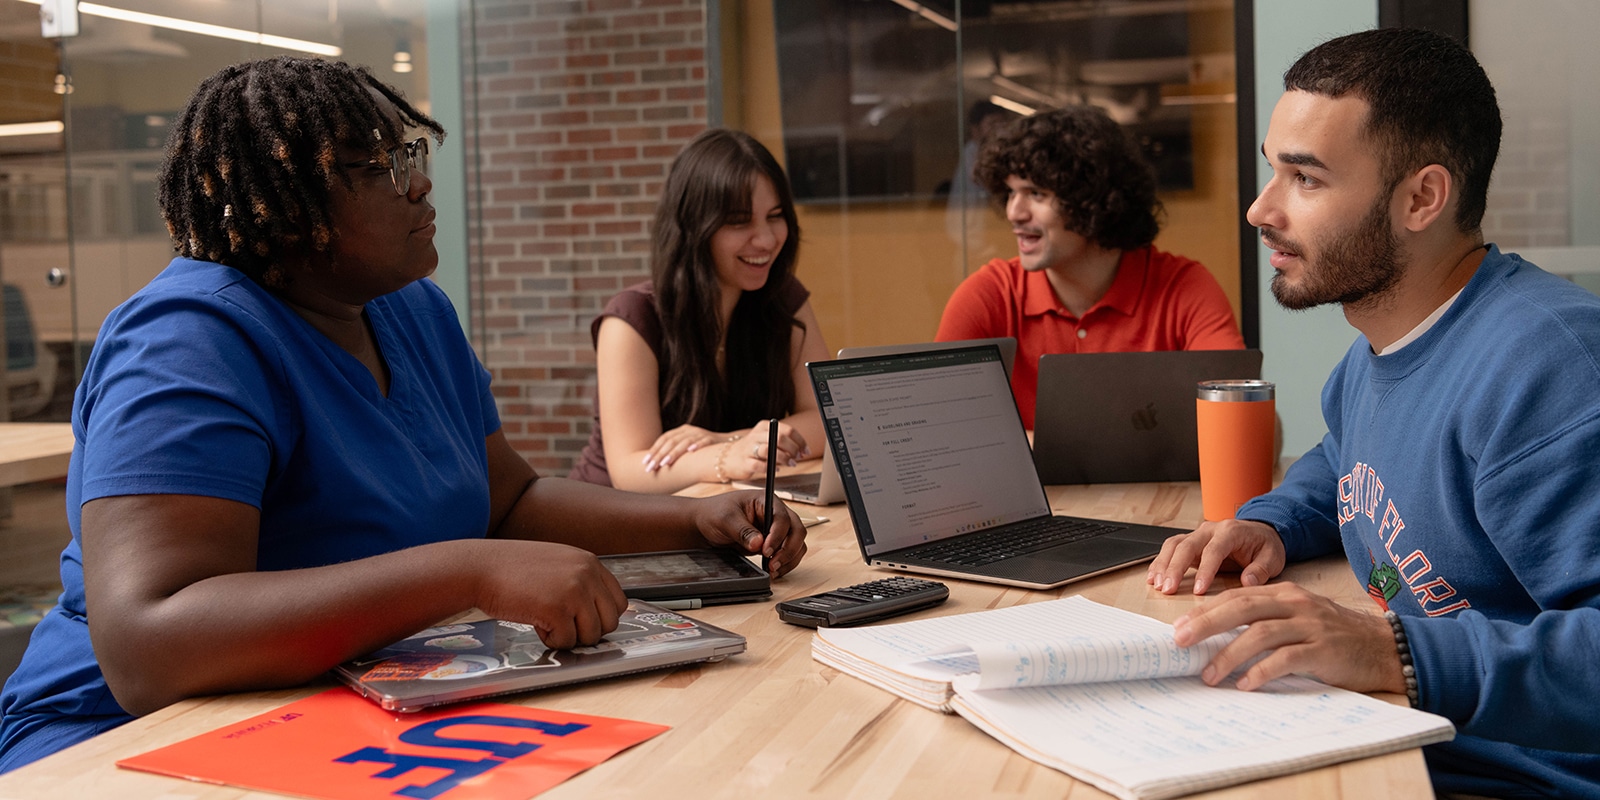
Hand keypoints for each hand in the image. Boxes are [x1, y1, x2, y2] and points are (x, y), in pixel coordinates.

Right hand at [475, 541, 628, 649]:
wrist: (479, 568)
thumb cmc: (512, 569)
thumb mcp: (556, 564)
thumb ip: (580, 581)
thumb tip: (598, 613)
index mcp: (590, 562)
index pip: (618, 601)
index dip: (600, 618)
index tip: (582, 622)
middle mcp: (587, 574)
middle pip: (610, 622)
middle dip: (587, 632)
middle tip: (563, 626)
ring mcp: (575, 591)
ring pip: (591, 635)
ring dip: (569, 637)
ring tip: (546, 622)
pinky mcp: (558, 610)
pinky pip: (567, 641)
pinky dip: (551, 639)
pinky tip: (535, 623)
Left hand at [644, 424, 723, 472]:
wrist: (728, 446)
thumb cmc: (704, 451)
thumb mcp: (688, 449)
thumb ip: (675, 453)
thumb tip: (655, 465)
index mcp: (682, 431)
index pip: (664, 439)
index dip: (654, 450)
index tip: (645, 463)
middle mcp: (690, 430)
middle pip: (672, 441)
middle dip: (660, 455)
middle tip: (651, 467)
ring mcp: (702, 433)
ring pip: (685, 442)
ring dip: (674, 453)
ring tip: (665, 463)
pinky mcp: (713, 439)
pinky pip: (705, 441)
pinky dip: (698, 445)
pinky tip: (691, 451)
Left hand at [690, 490, 807, 576]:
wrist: (705, 524)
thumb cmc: (714, 513)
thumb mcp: (725, 519)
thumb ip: (742, 531)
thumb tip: (759, 543)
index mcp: (766, 500)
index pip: (782, 517)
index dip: (777, 535)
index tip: (766, 550)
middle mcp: (775, 513)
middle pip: (797, 530)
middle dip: (788, 549)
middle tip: (773, 563)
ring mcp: (776, 529)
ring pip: (797, 543)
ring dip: (789, 558)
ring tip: (773, 570)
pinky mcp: (774, 542)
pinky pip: (790, 553)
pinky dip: (786, 563)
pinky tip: (774, 571)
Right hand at [720, 422, 810, 481]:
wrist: (729, 458)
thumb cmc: (753, 449)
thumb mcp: (767, 439)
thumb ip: (783, 442)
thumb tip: (802, 450)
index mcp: (764, 426)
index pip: (787, 430)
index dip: (800, 442)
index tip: (806, 451)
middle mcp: (756, 435)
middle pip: (779, 438)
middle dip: (793, 449)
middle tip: (797, 458)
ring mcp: (749, 448)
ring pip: (769, 450)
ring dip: (784, 458)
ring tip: (791, 464)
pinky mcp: (744, 462)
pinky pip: (760, 465)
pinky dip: (771, 468)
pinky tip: (775, 470)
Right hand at [1146, 518, 1285, 594]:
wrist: (1261, 533)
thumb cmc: (1264, 546)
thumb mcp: (1273, 558)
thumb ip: (1261, 570)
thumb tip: (1248, 582)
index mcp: (1231, 531)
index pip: (1214, 550)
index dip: (1205, 570)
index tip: (1198, 590)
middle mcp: (1211, 529)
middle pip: (1186, 545)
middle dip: (1174, 568)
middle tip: (1167, 588)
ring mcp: (1198, 535)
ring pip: (1174, 544)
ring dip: (1163, 564)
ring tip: (1157, 584)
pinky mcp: (1191, 543)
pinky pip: (1171, 549)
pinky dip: (1160, 562)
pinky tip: (1153, 577)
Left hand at [1173, 583, 1405, 693]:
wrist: (1385, 647)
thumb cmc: (1335, 636)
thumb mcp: (1299, 618)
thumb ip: (1266, 620)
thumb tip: (1218, 635)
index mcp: (1285, 594)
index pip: (1237, 596)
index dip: (1206, 610)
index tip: (1180, 627)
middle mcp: (1295, 604)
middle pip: (1242, 608)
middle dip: (1207, 624)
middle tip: (1181, 642)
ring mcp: (1310, 626)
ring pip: (1260, 634)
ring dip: (1229, 655)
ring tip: (1209, 674)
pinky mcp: (1323, 650)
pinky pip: (1286, 659)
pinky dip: (1261, 671)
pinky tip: (1245, 684)